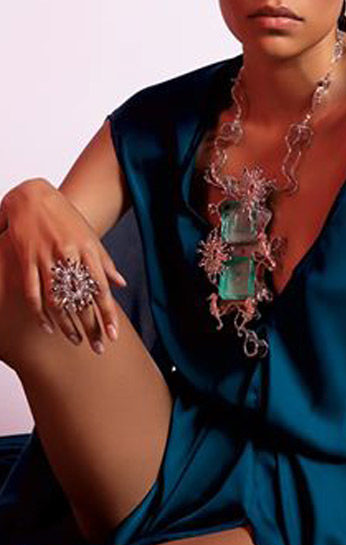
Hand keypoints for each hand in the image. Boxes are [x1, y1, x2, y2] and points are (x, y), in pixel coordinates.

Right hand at [0, 178, 127, 353]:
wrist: (34, 196)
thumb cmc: (65, 218)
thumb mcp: (89, 236)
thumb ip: (105, 261)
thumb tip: (120, 284)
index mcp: (87, 251)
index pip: (101, 290)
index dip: (107, 314)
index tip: (113, 335)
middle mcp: (68, 256)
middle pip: (81, 300)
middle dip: (91, 326)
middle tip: (97, 348)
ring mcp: (45, 259)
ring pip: (57, 301)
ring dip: (67, 325)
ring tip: (76, 341)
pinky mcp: (26, 260)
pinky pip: (33, 293)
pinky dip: (40, 313)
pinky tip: (49, 327)